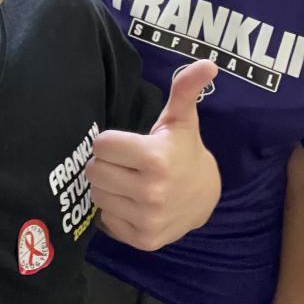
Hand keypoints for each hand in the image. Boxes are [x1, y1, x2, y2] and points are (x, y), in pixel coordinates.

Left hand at [86, 59, 220, 250]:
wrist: (205, 197)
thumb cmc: (183, 150)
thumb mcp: (182, 118)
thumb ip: (185, 88)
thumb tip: (208, 63)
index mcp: (155, 158)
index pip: (101, 144)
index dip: (112, 142)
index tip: (129, 144)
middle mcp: (151, 192)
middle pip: (94, 170)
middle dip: (108, 164)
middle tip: (127, 163)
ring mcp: (147, 219)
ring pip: (97, 195)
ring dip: (109, 187)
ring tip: (130, 181)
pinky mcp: (143, 240)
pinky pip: (105, 220)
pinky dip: (115, 211)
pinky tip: (133, 202)